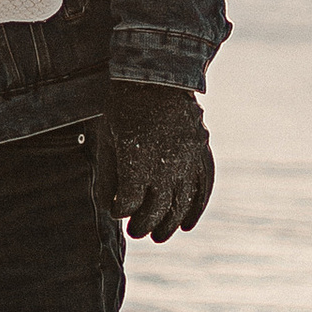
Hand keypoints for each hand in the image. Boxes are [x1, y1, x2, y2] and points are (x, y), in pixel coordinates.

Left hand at [107, 84, 213, 239]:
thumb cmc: (125, 106)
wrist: (159, 75)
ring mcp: (186, 162)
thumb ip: (109, 174)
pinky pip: (203, 189)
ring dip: (169, 224)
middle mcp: (164, 168)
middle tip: (137, 233)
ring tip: (158, 235)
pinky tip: (188, 224)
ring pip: (180, 205)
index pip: (128, 205)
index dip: (120, 211)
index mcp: (136, 164)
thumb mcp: (108, 139)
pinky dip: (196, 209)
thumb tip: (108, 204)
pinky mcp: (200, 154)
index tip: (116, 210)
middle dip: (144, 225)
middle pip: (156, 211)